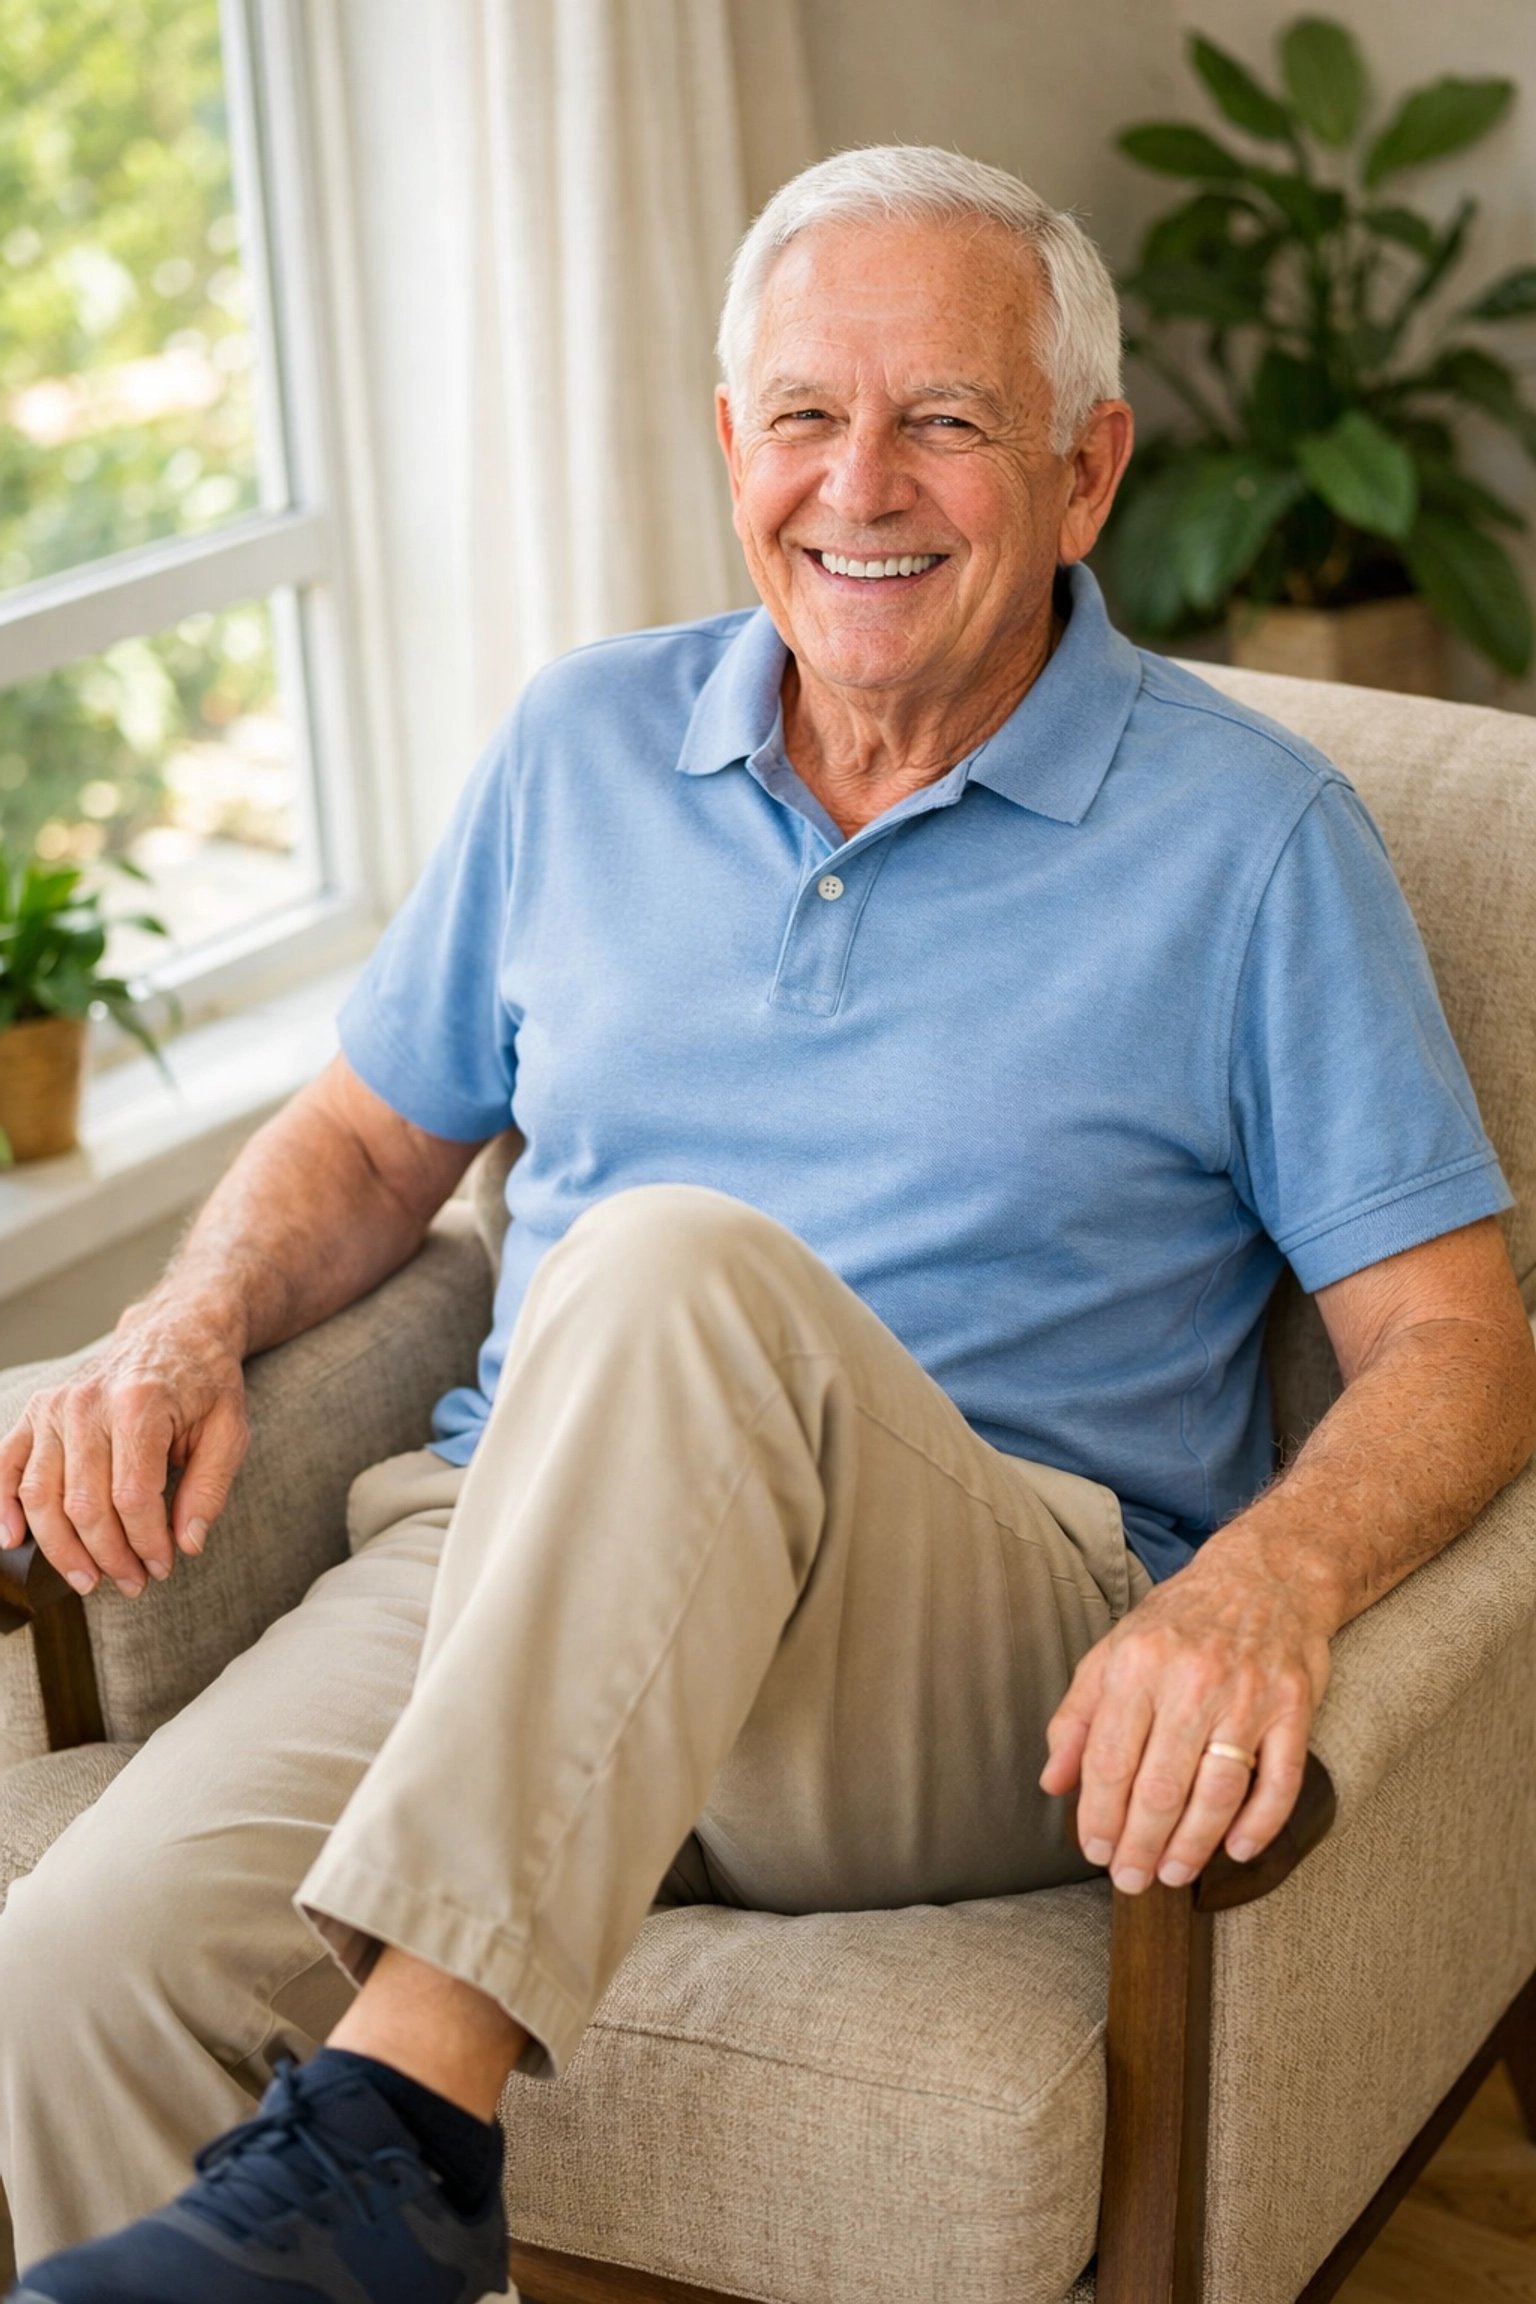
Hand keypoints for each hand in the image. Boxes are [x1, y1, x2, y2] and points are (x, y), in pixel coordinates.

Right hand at [0, 1310, 248, 1599]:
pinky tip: (13, 1540)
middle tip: (132, 1582)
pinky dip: (2, 1506)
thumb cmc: (205, 1384)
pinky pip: (5, 1465)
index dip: (146, 1543)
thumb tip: (188, 1544)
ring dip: (62, 1549)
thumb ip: (209, 1489)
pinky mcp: (36, 1411)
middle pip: (85, 1504)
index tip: (163, 1566)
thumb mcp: (229, 1432)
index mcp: (140, 1405)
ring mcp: (56, 1406)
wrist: (176, 1331)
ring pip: (41, 1496)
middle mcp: (89, 1403)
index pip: (134, 1497)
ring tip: (89, 1579)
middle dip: (109, 1555)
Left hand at [1039, 1535, 1332, 1891]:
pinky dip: (1260, 1824)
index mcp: (1138, 1664)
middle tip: (1130, 1880)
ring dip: (1192, 1845)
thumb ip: (1077, 1717)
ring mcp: (1247, 1697)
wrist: (1265, 1576)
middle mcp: (1191, 1681)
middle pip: (1160, 1786)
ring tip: (1173, 1873)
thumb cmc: (1180, 1621)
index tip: (1094, 1850)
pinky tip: (1236, 1849)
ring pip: (1217, 1792)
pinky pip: (1279, 1781)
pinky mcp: (1293, 1709)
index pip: (1108, 1760)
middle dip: (1140, 1845)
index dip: (1098, 1816)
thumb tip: (1053, 1782)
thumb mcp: (1113, 1651)